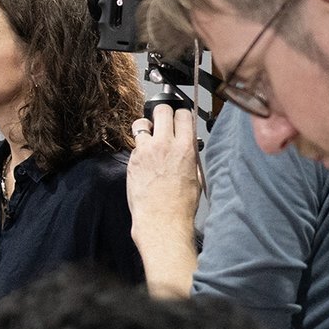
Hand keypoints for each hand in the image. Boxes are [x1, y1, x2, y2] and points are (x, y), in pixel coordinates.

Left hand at [127, 104, 202, 297]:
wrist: (161, 219)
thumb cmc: (181, 204)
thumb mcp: (196, 176)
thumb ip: (190, 156)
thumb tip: (188, 147)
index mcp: (185, 148)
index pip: (183, 114)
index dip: (182, 113)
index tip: (180, 117)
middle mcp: (164, 145)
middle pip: (161, 109)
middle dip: (163, 111)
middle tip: (163, 119)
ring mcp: (145, 151)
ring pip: (141, 122)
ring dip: (146, 126)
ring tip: (150, 135)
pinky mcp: (132, 160)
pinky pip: (135, 144)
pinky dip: (140, 147)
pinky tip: (145, 158)